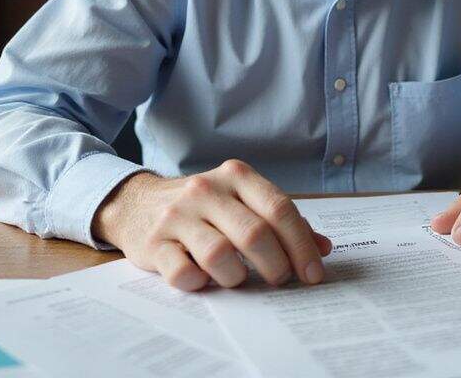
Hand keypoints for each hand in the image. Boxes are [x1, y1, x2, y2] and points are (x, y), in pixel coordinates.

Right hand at [92, 160, 331, 290]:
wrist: (137, 204)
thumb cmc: (203, 208)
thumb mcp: (241, 203)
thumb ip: (281, 222)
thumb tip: (323, 248)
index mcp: (236, 177)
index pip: (279, 209)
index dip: (301, 245)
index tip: (313, 274)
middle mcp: (206, 191)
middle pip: (255, 234)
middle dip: (276, 266)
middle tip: (280, 281)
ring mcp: (178, 216)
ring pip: (220, 256)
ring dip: (237, 277)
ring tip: (237, 279)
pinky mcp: (154, 244)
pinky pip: (184, 274)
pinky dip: (200, 284)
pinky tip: (204, 279)